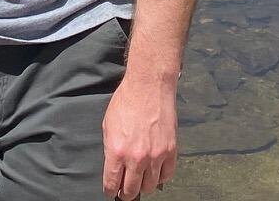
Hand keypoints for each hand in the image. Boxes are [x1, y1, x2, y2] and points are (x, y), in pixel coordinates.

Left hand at [102, 71, 177, 198]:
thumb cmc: (127, 101)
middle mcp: (137, 157)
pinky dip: (161, 177)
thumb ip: (110, 149)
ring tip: (140, 181)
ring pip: (150, 186)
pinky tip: (155, 172)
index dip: (110, 191)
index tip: (111, 192)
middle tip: (125, 190)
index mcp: (117, 151)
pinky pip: (167, 175)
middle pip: (132, 190)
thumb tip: (113, 166)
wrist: (148, 86)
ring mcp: (156, 155)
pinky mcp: (170, 150)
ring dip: (143, 186)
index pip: (112, 183)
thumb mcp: (108, 126)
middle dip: (126, 193)